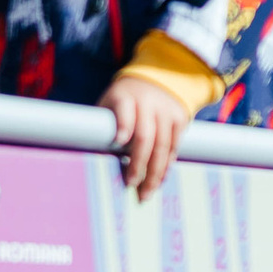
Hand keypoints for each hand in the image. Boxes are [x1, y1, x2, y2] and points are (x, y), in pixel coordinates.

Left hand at [104, 67, 187, 200]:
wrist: (153, 80)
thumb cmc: (121, 101)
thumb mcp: (108, 104)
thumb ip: (104, 126)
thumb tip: (92, 159)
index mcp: (124, 97)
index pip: (124, 110)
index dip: (123, 125)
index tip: (118, 142)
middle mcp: (147, 101)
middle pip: (145, 136)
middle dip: (138, 164)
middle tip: (131, 185)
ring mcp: (166, 109)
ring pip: (164, 145)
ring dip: (155, 171)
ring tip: (146, 192)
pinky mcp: (180, 117)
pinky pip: (176, 144)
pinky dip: (168, 163)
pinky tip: (160, 178)